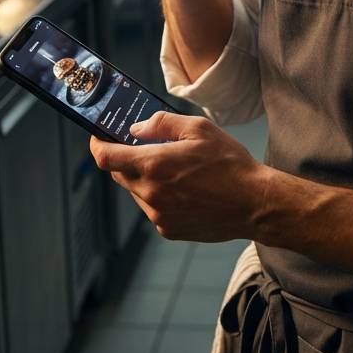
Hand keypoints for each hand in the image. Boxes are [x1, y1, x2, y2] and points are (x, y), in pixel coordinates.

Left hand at [89, 111, 264, 240]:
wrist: (254, 203)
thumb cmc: (231, 164)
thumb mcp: (200, 129)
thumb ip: (163, 123)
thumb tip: (137, 129)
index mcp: (154, 164)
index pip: (105, 157)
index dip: (98, 145)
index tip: (100, 138)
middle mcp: (150, 192)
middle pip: (119, 174)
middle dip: (127, 159)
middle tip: (148, 149)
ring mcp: (158, 214)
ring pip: (137, 192)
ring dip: (146, 179)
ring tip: (178, 171)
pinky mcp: (168, 229)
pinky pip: (153, 209)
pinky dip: (161, 197)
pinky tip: (187, 190)